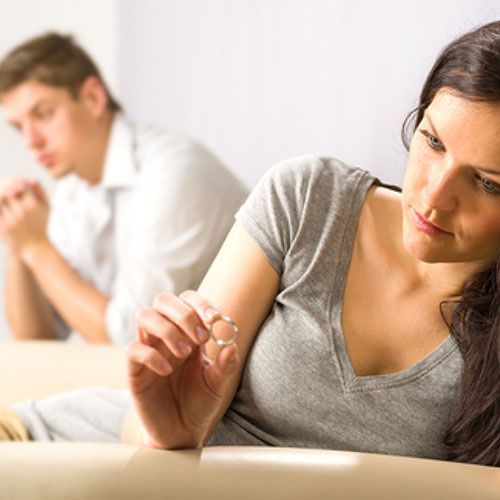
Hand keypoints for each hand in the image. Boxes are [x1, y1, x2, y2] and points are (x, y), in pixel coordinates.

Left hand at [0, 178, 49, 255]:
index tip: (20, 186)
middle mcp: (21, 212)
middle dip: (8, 190)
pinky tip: (3, 206)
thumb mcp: (46, 208)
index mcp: (32, 205)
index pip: (21, 187)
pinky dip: (0, 207)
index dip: (19, 184)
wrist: (35, 246)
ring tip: (6, 199)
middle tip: (9, 191)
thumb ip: (40, 192)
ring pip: (0, 201)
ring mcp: (10, 220)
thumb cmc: (41, 224)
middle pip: (8, 193)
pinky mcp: (2, 227)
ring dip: (2, 198)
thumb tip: (31, 179)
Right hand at [125, 290, 239, 448]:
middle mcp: (166, 336)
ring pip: (144, 316)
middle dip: (183, 313)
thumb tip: (231, 346)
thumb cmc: (199, 403)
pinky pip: (133, 349)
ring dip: (167, 329)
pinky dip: (151, 355)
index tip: (215, 318)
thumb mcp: (217, 384)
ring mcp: (149, 350)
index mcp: (188, 333)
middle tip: (201, 338)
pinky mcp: (135, 370)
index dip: (200, 303)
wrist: (181, 433)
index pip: (188, 300)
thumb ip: (225, 366)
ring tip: (184, 353)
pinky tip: (167, 371)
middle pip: (163, 300)